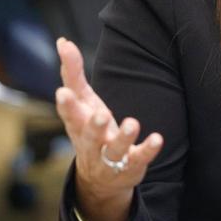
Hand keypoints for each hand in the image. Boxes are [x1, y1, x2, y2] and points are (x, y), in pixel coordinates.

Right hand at [55, 37, 162, 220]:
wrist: (101, 179)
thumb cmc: (90, 130)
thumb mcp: (83, 102)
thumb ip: (73, 73)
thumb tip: (63, 41)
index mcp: (78, 125)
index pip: (69, 115)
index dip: (66, 105)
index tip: (62, 92)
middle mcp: (91, 143)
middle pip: (89, 135)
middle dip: (93, 126)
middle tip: (100, 114)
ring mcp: (110, 157)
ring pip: (115, 149)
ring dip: (123, 137)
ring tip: (132, 123)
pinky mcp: (131, 165)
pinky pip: (139, 158)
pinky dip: (148, 149)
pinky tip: (157, 139)